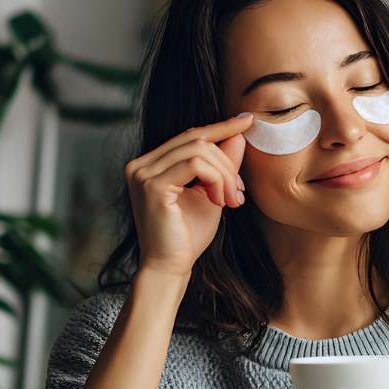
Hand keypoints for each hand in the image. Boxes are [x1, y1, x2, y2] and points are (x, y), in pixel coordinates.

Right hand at [124, 113, 252, 275]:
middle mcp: (141, 164)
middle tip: (239, 193)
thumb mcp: (212, 192)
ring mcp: (143, 173)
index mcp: (151, 164)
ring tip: (232, 200)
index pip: (189, 136)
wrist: (170, 267)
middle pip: (196, 139)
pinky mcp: (151, 185)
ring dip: (225, 174)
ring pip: (198, 150)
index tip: (247, 121)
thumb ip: (221, 165)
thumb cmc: (188, 235)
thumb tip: (238, 134)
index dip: (220, 127)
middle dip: (227, 162)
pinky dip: (216, 179)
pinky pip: (194, 164)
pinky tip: (220, 201)